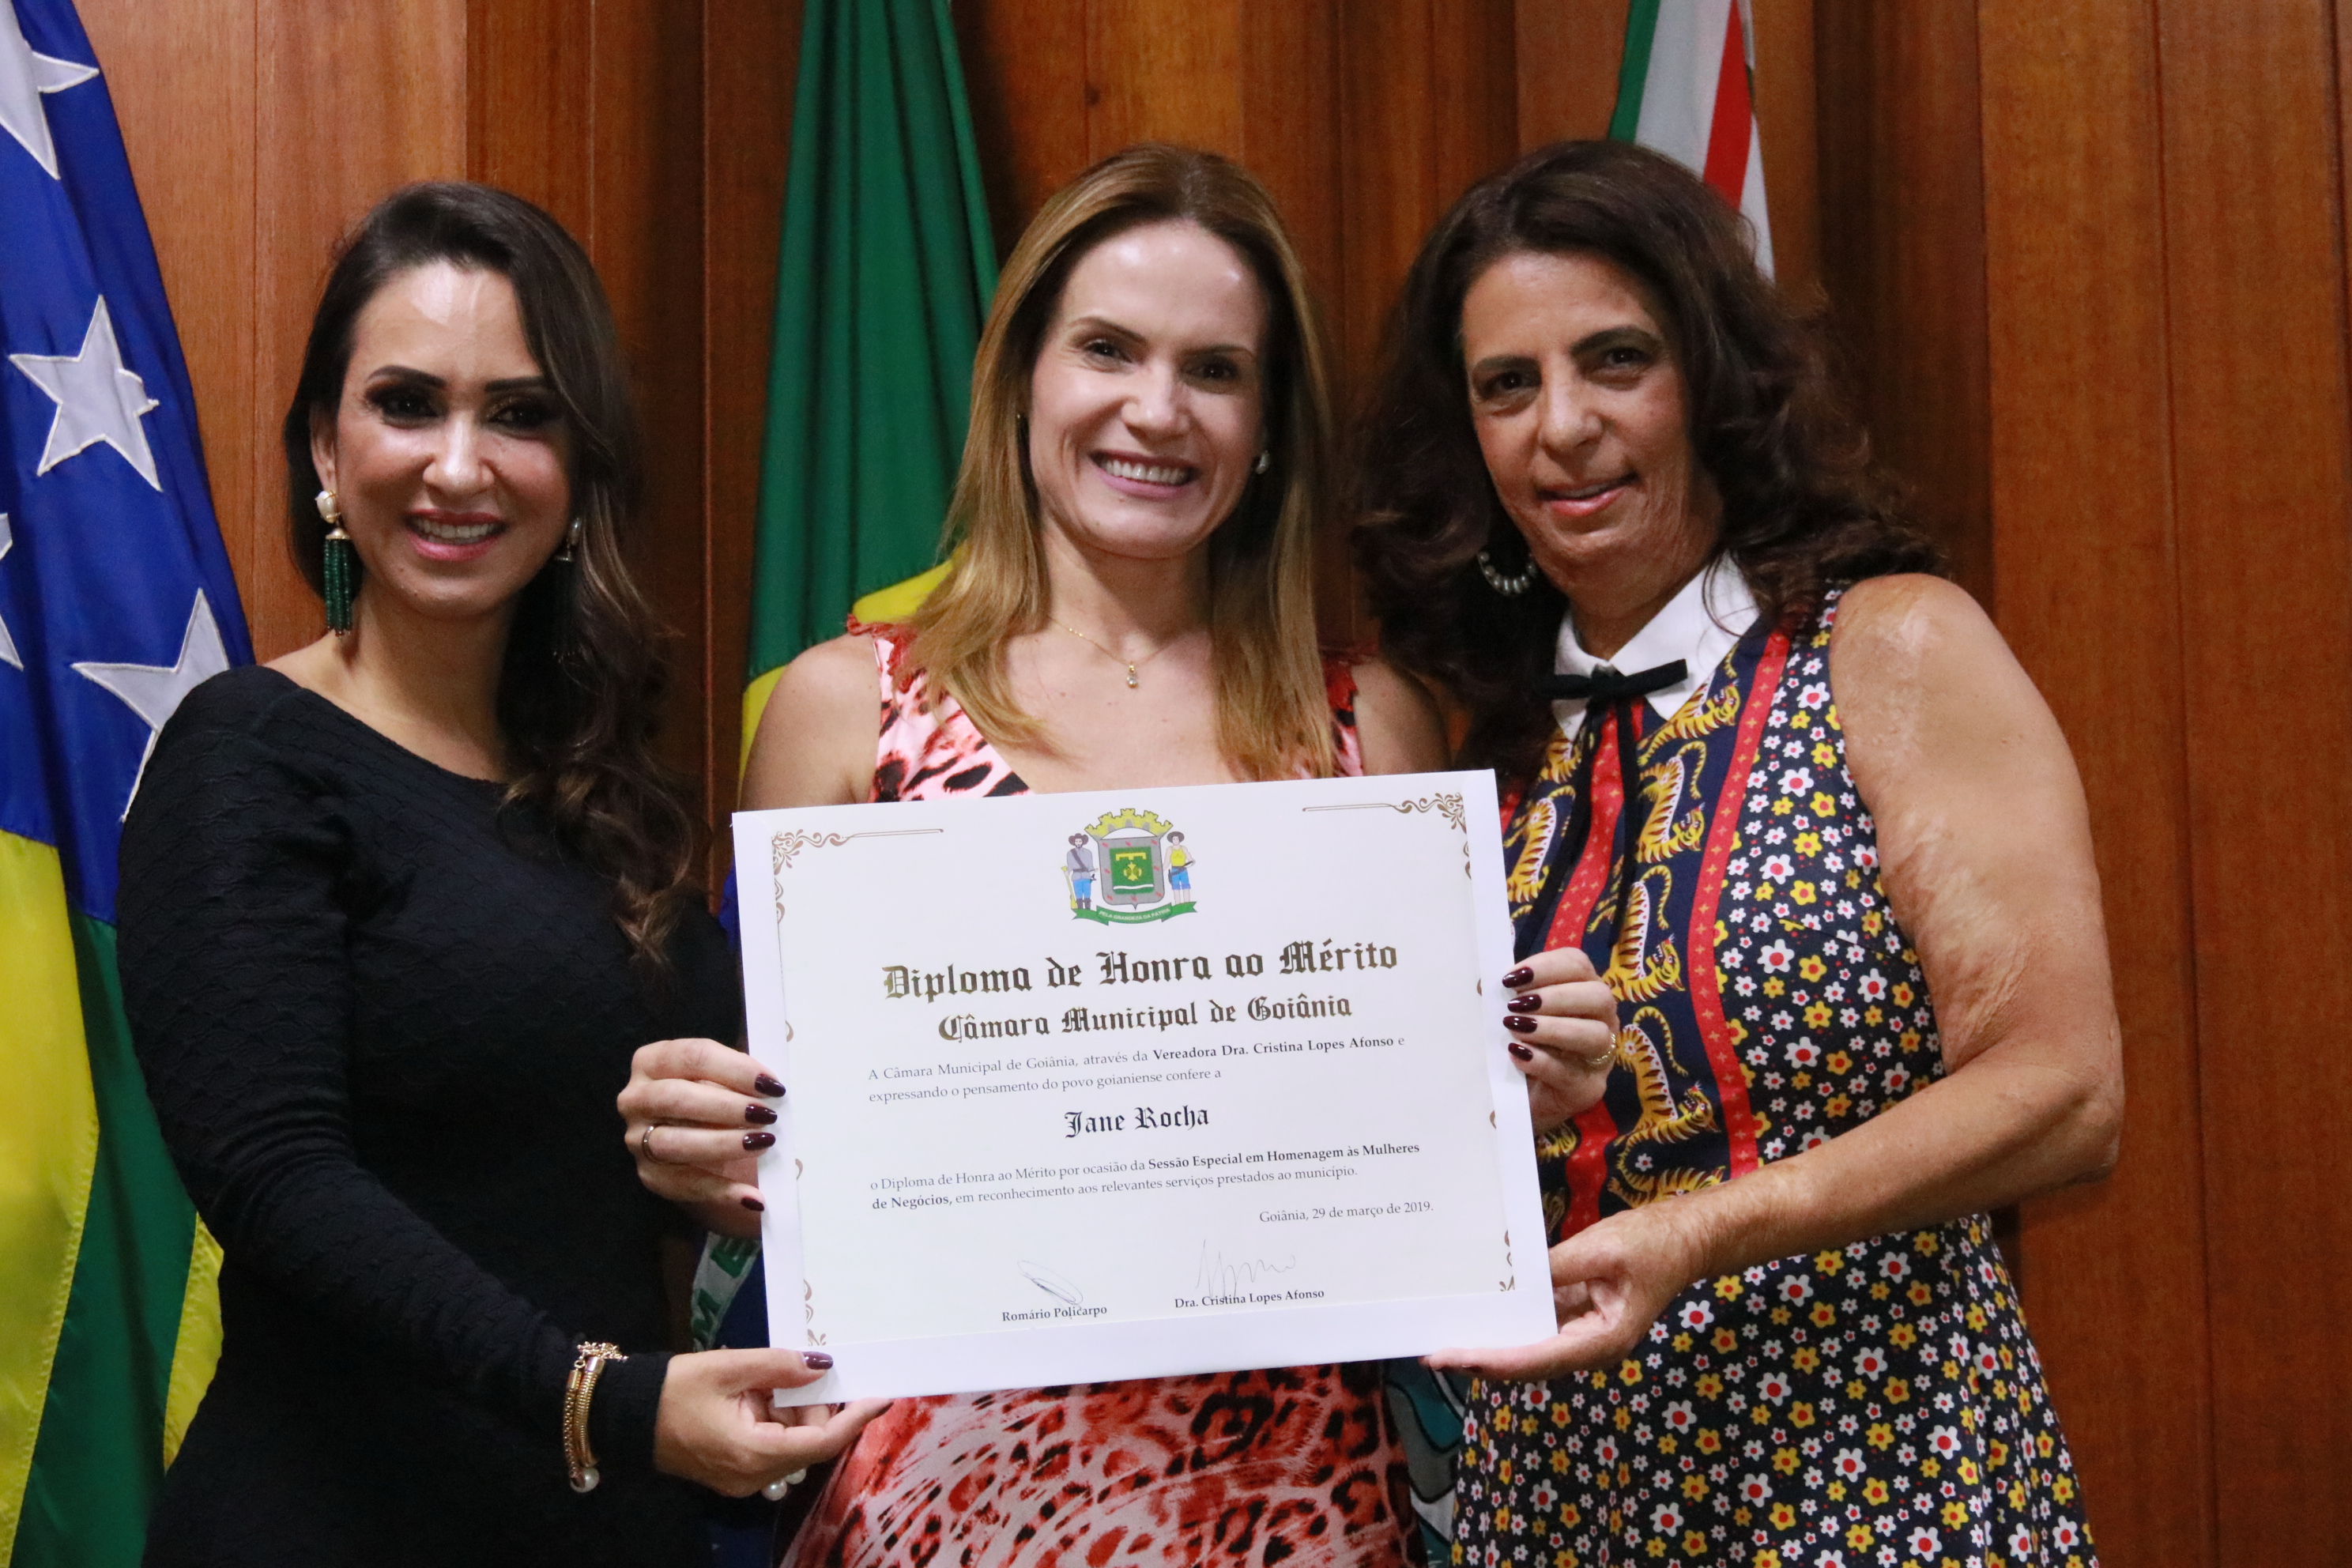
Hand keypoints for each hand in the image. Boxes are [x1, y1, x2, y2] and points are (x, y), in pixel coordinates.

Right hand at [620, 1038, 781, 1215]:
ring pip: (673, 1142)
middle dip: (726, 1106)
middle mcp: (636, 1097)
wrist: (712, 1150)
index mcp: (655, 1060)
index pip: (693, 1056)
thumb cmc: (723, 1100)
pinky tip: (753, 1196)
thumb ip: (752, 1060)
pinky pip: (683, 1184)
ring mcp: (637, 1138)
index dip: (735, 1068)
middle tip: (767, 1115)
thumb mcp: (733, 1076)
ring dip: (722, 1144)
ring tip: (763, 1144)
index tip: (771, 1084)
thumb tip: (786, 1033)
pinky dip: (721, 1191)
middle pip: (677, 1098)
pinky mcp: (651, 1175)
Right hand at [652, 1347, 888, 1496]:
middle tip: (796, 1367)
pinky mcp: (734, 1470)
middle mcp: (753, 1476)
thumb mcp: (728, 1368)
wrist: (622, 1416)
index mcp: (753, 1454)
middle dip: (813, 1403)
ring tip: (763, 1377)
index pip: (822, 1441)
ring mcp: (743, 1477)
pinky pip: (771, 1443)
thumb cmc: (671, 1390)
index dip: (855, 1418)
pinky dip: (773, 1416)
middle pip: (809, 1441)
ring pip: (792, 1441)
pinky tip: (754, 1391)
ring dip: (790, 1407)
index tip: (882, 1396)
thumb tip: (823, 1365)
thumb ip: (779, 1367)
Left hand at [1426, 1202, 1703, 1382]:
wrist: (1686, 1238)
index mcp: (1601, 1341)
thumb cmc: (1651, 1244)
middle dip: (1480, 1360)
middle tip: (1432, 1352)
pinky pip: (1536, 1328)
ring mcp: (1582, 1335)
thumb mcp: (1601, 1250)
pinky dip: (1507, 1325)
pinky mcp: (1576, 1317)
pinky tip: (1479, 1314)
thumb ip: (1556, 1268)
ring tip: (1444, 1338)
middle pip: (1526, 1362)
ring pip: (1528, 1350)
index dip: (1491, 1360)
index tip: (1452, 1357)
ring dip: (1489, 1345)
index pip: (1536, 1358)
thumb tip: (1512, 1279)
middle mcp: (1589, 1347)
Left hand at [1501, 948, 1618, 1133]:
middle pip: (1598, 996)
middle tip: (1515, 1005)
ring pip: (1595, 1035)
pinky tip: (1518, 1055)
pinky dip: (1542, 1061)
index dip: (1546, 966)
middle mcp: (1602, 1020)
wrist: (1524, 1098)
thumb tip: (1484, 987)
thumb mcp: (1513, 1017)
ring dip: (1553, 1028)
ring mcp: (1600, 1057)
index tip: (1511, 978)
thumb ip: (1504, 998)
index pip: (1579, 965)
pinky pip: (1571, 1072)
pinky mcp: (1587, 1088)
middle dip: (1555, 997)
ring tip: (1517, 1029)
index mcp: (1584, 992)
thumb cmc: (1523, 1045)